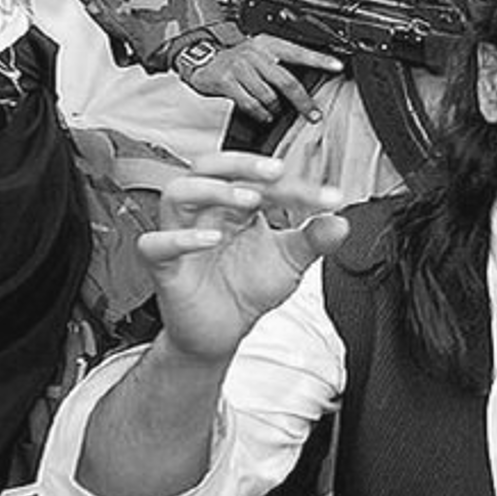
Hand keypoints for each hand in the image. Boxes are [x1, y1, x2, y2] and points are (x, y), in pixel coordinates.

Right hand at [139, 152, 349, 363]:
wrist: (221, 332)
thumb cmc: (247, 288)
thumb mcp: (291, 261)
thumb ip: (315, 239)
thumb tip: (341, 221)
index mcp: (236, 205)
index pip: (259, 179)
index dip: (296, 185)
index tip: (330, 198)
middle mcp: (207, 212)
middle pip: (208, 166)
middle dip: (241, 163)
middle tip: (276, 172)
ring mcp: (182, 235)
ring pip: (177, 192)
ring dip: (214, 191)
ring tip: (249, 201)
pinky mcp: (165, 266)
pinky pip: (156, 244)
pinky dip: (181, 238)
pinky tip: (211, 239)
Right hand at [178, 34, 341, 122]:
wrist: (201, 60)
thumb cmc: (236, 61)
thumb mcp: (259, 54)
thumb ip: (280, 65)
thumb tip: (307, 84)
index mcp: (268, 44)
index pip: (299, 52)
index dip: (319, 60)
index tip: (337, 67)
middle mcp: (255, 53)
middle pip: (287, 80)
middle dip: (303, 101)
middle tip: (313, 114)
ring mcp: (240, 67)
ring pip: (269, 95)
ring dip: (277, 109)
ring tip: (277, 112)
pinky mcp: (227, 81)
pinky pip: (251, 103)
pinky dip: (261, 113)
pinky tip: (264, 115)